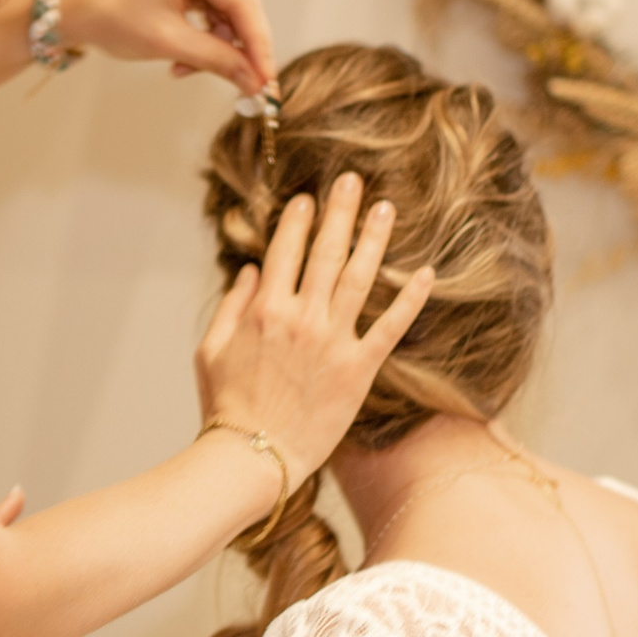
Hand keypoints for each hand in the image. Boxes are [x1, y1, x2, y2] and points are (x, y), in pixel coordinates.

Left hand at [57, 0, 273, 95]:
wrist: (78, 9)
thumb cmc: (110, 17)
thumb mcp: (166, 43)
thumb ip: (215, 61)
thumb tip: (255, 82)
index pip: (241, 2)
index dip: (258, 44)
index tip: (267, 80)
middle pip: (240, 8)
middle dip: (240, 50)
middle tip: (250, 88)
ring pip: (230, 14)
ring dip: (217, 48)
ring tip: (186, 70)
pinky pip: (216, 12)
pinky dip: (206, 39)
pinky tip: (185, 59)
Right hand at [194, 175, 436, 480]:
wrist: (252, 455)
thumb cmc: (226, 405)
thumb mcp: (211, 349)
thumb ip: (232, 305)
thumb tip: (251, 270)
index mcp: (263, 309)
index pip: (284, 250)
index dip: (297, 220)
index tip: (308, 199)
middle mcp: (301, 317)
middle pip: (326, 252)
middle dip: (340, 212)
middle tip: (353, 181)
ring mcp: (332, 341)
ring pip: (360, 278)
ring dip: (374, 238)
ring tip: (386, 209)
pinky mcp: (358, 370)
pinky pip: (390, 327)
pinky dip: (410, 299)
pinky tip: (426, 272)